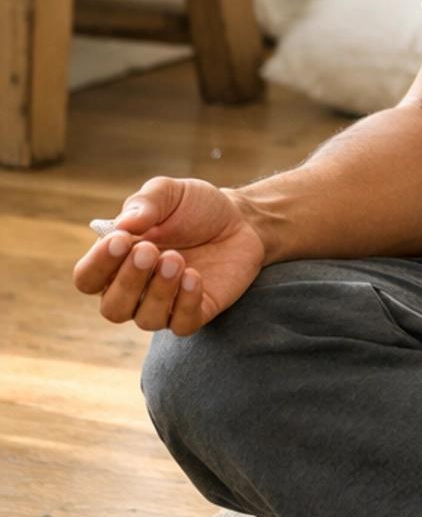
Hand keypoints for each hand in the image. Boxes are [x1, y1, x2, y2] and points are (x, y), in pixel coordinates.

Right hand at [73, 176, 266, 336]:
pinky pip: (181, 324)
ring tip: (177, 259)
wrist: (239, 218)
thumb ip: (145, 204)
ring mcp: (164, 304)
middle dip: (128, 281)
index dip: (98, 264)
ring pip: (145, 319)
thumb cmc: (194, 207)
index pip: (88, 278)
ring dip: (158, 291)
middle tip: (150, 250)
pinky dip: (185, 303)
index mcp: (117, 261)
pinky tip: (195, 276)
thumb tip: (123, 225)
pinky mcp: (195, 312)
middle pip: (112, 308)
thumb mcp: (169, 192)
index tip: (121, 240)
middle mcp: (134, 289)